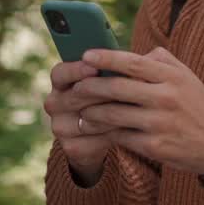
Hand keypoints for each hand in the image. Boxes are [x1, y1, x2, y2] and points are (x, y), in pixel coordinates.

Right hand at [42, 59, 120, 184]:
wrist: (112, 133)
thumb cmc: (116, 95)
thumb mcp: (116, 77)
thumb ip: (121, 66)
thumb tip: (147, 56)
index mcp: (62, 80)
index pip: (60, 73)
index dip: (76, 70)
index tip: (93, 68)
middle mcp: (56, 102)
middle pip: (73, 96)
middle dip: (98, 91)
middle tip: (120, 88)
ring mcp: (61, 126)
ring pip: (84, 118)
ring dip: (107, 112)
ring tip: (131, 106)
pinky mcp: (71, 148)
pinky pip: (90, 140)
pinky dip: (109, 133)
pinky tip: (128, 127)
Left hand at [74, 47, 203, 175]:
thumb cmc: (198, 107)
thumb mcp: (188, 78)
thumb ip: (162, 61)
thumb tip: (135, 53)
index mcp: (173, 77)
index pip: (133, 62)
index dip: (107, 58)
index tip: (86, 55)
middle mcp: (166, 98)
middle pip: (117, 88)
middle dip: (90, 87)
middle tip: (75, 87)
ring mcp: (159, 123)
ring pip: (113, 114)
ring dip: (92, 112)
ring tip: (81, 110)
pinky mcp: (154, 147)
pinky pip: (120, 136)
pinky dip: (104, 132)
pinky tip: (95, 130)